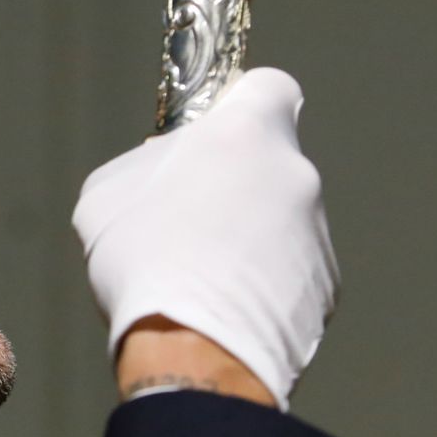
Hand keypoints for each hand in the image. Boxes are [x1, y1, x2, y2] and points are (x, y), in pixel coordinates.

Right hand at [72, 69, 337, 408]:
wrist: (194, 349)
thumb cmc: (144, 259)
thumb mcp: (108, 194)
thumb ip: (148, 165)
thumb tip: (166, 170)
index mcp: (246, 133)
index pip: (269, 87)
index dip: (240, 107)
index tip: (212, 137)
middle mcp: (296, 174)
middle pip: (267, 164)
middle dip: (234, 187)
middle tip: (187, 224)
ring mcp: (318, 233)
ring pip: (280, 222)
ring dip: (249, 241)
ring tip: (201, 281)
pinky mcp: (328, 289)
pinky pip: (292, 274)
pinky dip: (264, 287)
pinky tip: (224, 312)